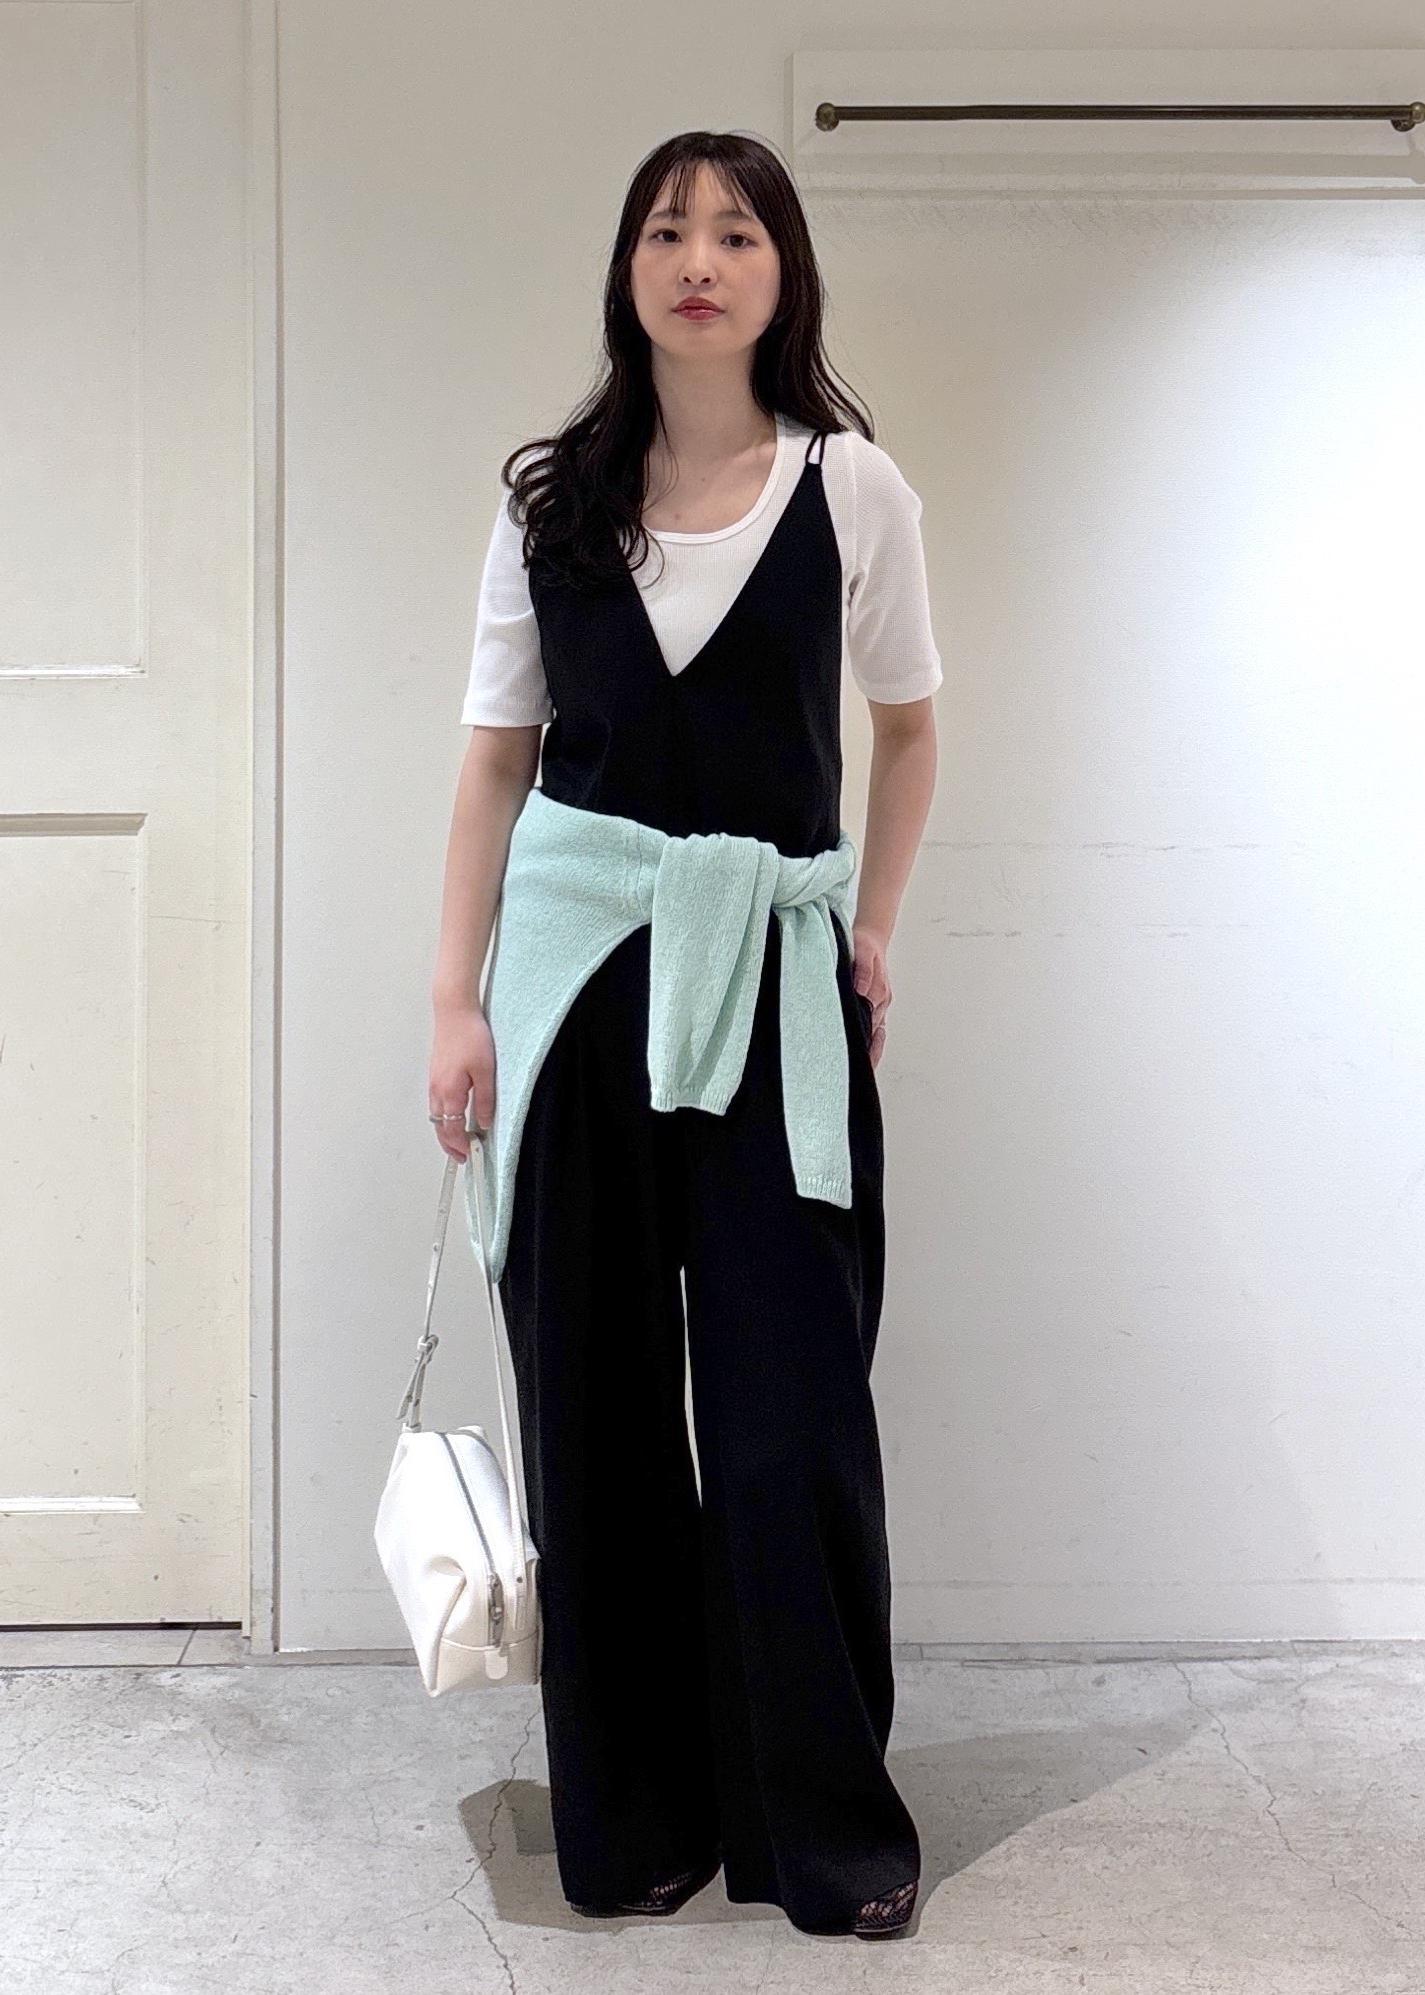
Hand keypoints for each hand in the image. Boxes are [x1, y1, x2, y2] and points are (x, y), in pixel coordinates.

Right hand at [428, 1003, 495, 1159]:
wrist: (454, 1011)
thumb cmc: (470, 1035)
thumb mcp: (486, 1071)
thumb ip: (485, 1100)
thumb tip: (483, 1122)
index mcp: (449, 1092)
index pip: (452, 1130)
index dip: (460, 1146)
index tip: (470, 1155)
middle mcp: (437, 1090)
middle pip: (440, 1127)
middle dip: (450, 1145)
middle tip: (462, 1156)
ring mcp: (434, 1082)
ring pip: (436, 1116)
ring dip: (446, 1131)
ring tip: (459, 1140)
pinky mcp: (436, 1073)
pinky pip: (437, 1103)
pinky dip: (444, 1116)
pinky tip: (455, 1115)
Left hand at [851, 927, 890, 1071]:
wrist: (870, 938)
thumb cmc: (865, 947)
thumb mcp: (862, 953)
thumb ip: (862, 971)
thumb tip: (862, 991)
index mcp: (878, 995)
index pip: (874, 1029)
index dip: (870, 1048)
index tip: (864, 1063)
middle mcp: (879, 1004)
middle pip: (875, 1036)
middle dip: (869, 1056)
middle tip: (859, 1076)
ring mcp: (877, 1005)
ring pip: (874, 1033)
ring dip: (869, 1050)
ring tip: (861, 1072)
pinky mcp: (872, 1003)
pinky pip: (872, 1026)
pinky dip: (869, 1040)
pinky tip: (863, 1052)